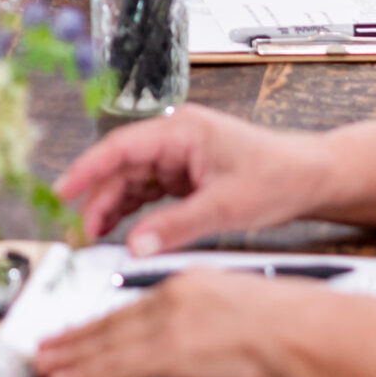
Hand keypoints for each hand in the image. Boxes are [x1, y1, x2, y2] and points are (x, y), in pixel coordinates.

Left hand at [33, 268, 294, 376]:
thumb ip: (212, 324)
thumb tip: (206, 344)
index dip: (101, 324)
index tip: (79, 332)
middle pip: (112, 323)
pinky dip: (85, 376)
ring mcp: (168, 325)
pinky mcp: (169, 353)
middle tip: (45, 349)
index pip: (133, 308)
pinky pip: (115, 367)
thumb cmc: (291, 328)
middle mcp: (172, 299)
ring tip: (45, 368)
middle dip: (74, 338)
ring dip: (71, 358)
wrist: (302, 332)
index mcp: (190, 285)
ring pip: (106, 344)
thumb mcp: (242, 310)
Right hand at [56, 103, 325, 247]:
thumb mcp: (226, 207)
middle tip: (82, 231)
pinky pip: (150, 191)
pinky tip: (123, 231)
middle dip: (99, 197)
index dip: (87, 169)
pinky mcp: (187, 174)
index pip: (121, 146)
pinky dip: (135, 211)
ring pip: (133, 180)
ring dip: (114, 206)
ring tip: (95, 236)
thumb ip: (176, 227)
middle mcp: (177, 137)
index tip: (62, 191)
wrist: (312, 178)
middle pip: (122, 166)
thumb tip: (136, 245)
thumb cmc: (279, 177)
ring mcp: (181, 156)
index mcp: (183, 130)